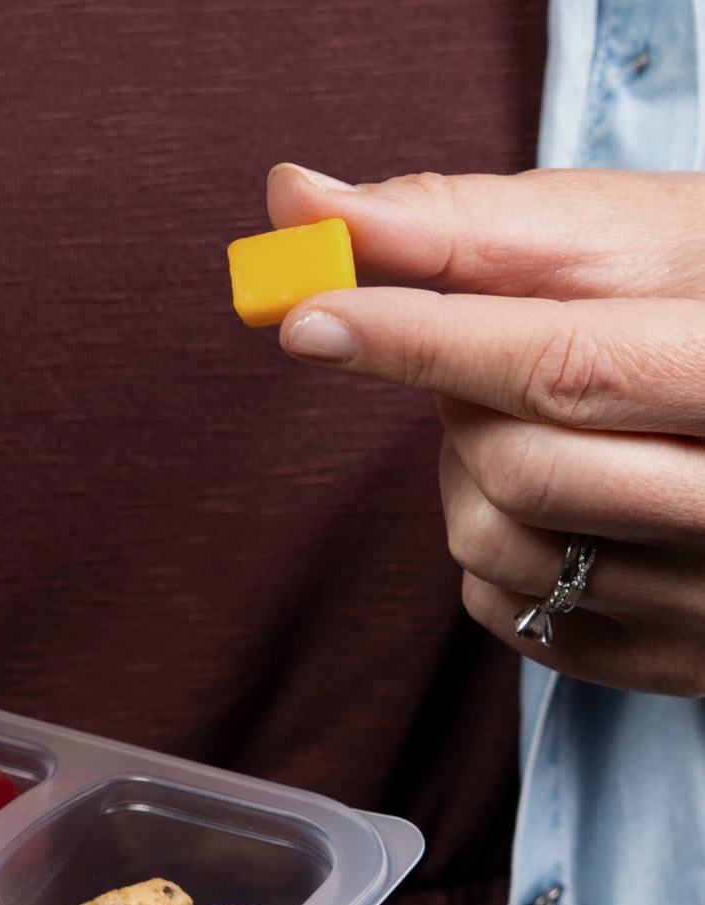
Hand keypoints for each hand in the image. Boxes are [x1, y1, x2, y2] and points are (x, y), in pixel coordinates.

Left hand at [265, 164, 704, 695]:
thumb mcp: (620, 238)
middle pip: (514, 467)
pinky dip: (484, 542)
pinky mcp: (663, 661)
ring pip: (490, 545)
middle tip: (488, 361)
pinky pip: (501, 608)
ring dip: (462, 472)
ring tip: (526, 420)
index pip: (563, 366)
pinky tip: (545, 492)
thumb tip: (288, 196)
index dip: (419, 340)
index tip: (307, 318)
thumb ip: (456, 225)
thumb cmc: (696, 295)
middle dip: (461, 401)